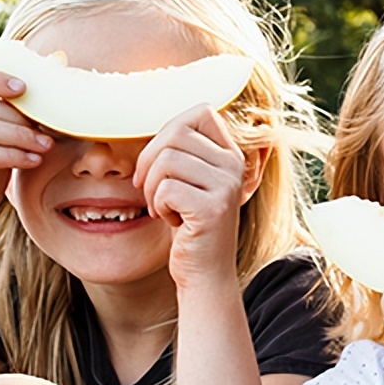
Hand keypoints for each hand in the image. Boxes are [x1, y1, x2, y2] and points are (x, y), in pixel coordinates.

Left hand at [132, 105, 247, 284]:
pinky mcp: (213, 209)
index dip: (168, 130)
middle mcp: (235, 166)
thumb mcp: (190, 181)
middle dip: (149, 160)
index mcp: (231, 154)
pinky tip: (170, 221)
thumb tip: (158, 124)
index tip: (159, 161)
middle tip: (149, 188)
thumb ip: (183, 151)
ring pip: (166, 160)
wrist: (205, 273)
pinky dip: (159, 205)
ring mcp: (227, 187)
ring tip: (162, 207)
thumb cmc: (190, 225)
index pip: (200, 111)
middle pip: (176, 133)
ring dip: (152, 187)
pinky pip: (167, 188)